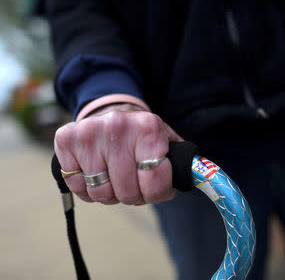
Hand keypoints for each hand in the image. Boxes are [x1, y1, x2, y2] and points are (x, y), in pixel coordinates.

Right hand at [54, 103, 182, 204]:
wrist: (110, 112)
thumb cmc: (142, 137)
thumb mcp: (167, 143)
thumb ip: (181, 165)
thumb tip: (196, 180)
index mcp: (149, 127)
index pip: (155, 182)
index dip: (155, 194)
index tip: (152, 188)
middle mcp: (118, 126)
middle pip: (127, 192)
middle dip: (131, 195)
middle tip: (131, 182)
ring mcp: (89, 132)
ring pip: (100, 193)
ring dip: (109, 193)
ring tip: (113, 177)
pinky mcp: (65, 139)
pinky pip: (77, 186)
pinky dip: (87, 188)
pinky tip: (94, 171)